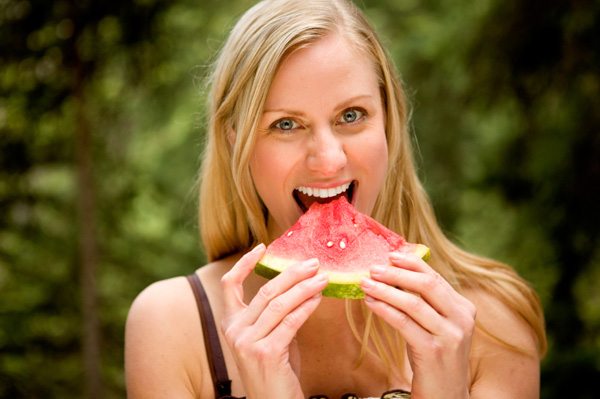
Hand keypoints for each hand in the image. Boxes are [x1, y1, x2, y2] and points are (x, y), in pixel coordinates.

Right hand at [220, 244, 328, 398]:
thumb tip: (298, 284)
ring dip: (304, 287)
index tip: (262, 247)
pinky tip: (318, 298)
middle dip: (292, 273)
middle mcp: (234, 331)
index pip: (229, 285)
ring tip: (322, 278)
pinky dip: (306, 307)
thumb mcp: (269, 337)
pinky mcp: (266, 353)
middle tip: (313, 263)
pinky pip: (290, 322)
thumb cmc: (276, 370)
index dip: (244, 263)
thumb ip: (275, 314)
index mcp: (231, 323)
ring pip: (279, 303)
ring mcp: (248, 343)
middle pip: (265, 291)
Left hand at [360, 252, 475, 398]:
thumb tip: (396, 274)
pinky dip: (384, 309)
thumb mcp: (437, 326)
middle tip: (373, 268)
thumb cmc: (435, 358)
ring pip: (413, 303)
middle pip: (426, 285)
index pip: (435, 277)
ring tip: (365, 283)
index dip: (412, 263)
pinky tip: (370, 302)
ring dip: (385, 290)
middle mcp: (461, 320)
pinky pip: (403, 323)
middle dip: (397, 273)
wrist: (447, 396)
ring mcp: (449, 336)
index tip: (391, 254)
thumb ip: (426, 302)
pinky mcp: (433, 351)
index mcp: (464, 309)